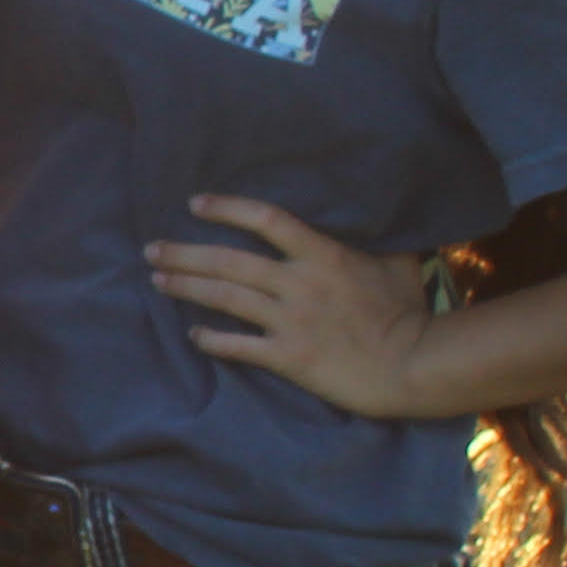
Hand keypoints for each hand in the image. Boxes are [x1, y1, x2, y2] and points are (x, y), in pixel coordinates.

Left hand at [151, 195, 437, 418]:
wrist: (415, 364)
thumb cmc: (409, 313)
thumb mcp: (396, 263)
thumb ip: (372, 240)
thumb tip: (370, 215)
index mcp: (324, 256)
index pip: (267, 220)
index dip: (228, 208)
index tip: (195, 202)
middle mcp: (299, 284)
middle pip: (229, 261)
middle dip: (185, 254)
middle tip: (151, 250)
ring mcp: (291, 321)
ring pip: (224, 298)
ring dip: (186, 287)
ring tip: (157, 280)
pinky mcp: (288, 357)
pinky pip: (237, 345)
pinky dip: (211, 339)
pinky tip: (192, 334)